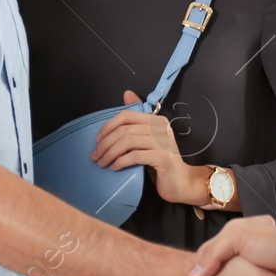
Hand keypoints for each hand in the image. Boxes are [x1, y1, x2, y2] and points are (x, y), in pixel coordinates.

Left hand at [91, 91, 204, 205]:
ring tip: (102, 163)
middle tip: (95, 156)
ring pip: (127, 142)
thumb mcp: (147, 140)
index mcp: (156, 120)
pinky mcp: (163, 157)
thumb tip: (127, 93)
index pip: (126, 115)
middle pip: (124, 130)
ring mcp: (163, 142)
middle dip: (105, 144)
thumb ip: (136, 121)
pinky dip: (121, 162)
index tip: (97, 140)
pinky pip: (135, 156)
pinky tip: (114, 167)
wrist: (180, 182)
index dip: (108, 126)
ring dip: (109, 153)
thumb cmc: (160, 162)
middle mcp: (161, 127)